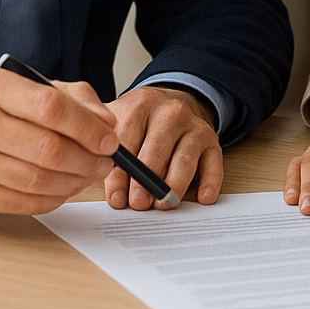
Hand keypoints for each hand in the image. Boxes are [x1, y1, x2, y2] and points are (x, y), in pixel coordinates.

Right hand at [0, 67, 118, 215]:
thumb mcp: (27, 89)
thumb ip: (73, 98)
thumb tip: (106, 124)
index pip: (51, 107)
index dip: (88, 127)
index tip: (109, 140)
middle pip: (49, 148)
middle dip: (88, 159)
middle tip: (104, 162)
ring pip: (40, 180)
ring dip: (75, 182)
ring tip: (87, 175)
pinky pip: (27, 203)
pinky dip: (55, 199)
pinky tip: (63, 189)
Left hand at [103, 85, 222, 210]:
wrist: (172, 103)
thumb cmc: (139, 123)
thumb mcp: (117, 123)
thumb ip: (105, 148)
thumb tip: (96, 181)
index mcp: (139, 105)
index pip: (127, 141)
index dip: (120, 173)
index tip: (117, 198)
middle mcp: (169, 112)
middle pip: (156, 150)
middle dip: (145, 181)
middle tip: (139, 204)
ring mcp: (193, 125)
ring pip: (184, 158)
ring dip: (173, 185)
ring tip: (163, 205)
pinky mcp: (211, 139)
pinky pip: (213, 162)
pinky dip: (210, 181)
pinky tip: (203, 198)